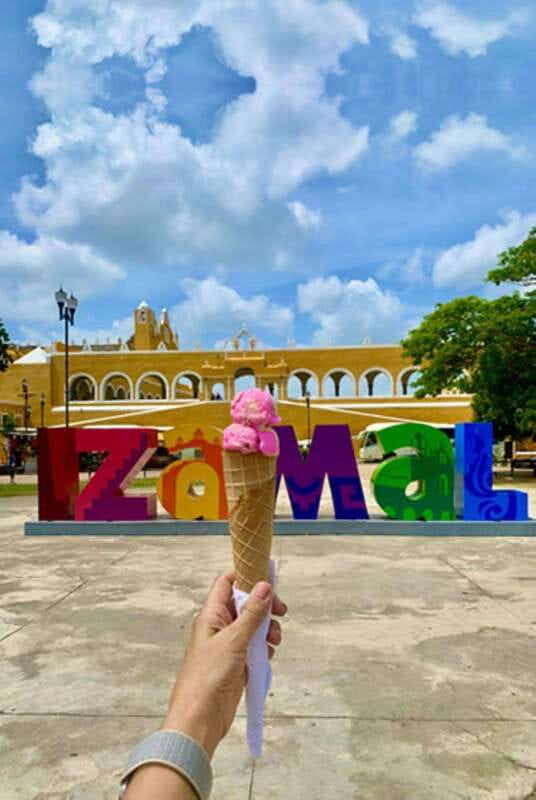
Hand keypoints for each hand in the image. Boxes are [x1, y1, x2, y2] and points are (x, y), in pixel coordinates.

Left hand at [162, 572, 286, 757]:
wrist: (200, 718)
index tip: (268, 578)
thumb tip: (264, 585)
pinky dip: (263, 647)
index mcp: (211, 614)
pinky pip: (254, 646)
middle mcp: (218, 626)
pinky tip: (267, 655)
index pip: (227, 582)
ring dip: (267, 629)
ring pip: (253, 625)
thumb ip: (252, 613)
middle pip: (245, 603)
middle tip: (281, 612)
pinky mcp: (236, 663)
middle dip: (264, 606)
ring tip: (274, 641)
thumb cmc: (208, 676)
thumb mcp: (234, 640)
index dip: (246, 576)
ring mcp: (228, 645)